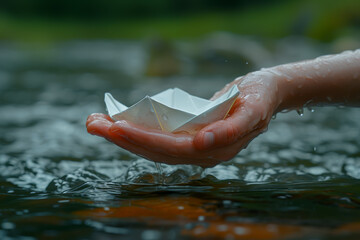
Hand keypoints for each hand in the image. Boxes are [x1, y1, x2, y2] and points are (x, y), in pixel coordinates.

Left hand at [86, 70, 280, 167]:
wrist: (264, 93)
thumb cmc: (260, 97)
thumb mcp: (254, 109)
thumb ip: (231, 130)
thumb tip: (202, 144)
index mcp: (216, 150)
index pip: (173, 149)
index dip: (144, 140)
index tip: (117, 127)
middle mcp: (200, 153)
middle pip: (155, 150)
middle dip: (122, 138)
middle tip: (92, 124)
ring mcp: (193, 146)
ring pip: (152, 146)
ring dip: (122, 135)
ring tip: (95, 122)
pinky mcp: (187, 136)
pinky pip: (157, 136)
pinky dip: (135, 130)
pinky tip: (117, 121)